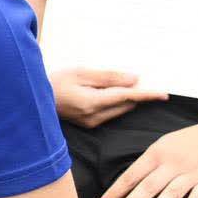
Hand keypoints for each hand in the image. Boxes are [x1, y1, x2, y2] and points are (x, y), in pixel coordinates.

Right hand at [51, 68, 166, 127]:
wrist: (32, 100)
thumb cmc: (54, 82)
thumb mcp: (81, 72)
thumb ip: (108, 77)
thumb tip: (133, 80)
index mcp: (93, 103)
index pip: (128, 97)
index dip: (147, 94)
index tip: (164, 94)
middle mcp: (95, 117)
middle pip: (126, 104)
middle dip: (135, 93)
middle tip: (140, 78)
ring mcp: (92, 122)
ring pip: (119, 109)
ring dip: (125, 97)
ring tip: (120, 82)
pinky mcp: (89, 124)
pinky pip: (110, 112)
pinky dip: (114, 101)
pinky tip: (106, 91)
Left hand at [95, 114, 197, 197]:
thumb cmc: (192, 140)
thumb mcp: (166, 144)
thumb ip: (149, 163)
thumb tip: (129, 183)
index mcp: (157, 153)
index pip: (131, 175)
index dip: (115, 192)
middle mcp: (172, 163)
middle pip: (147, 186)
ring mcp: (192, 173)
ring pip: (170, 193)